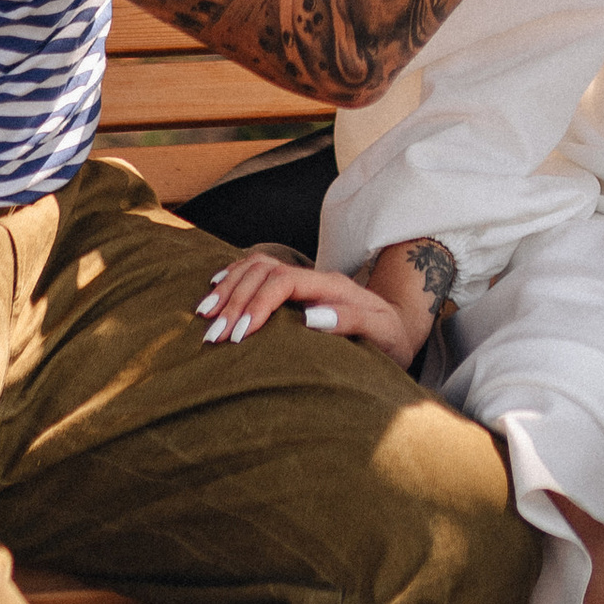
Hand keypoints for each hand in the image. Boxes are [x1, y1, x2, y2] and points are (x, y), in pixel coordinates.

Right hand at [194, 253, 425, 367]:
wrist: (399, 325)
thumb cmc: (390, 336)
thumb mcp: (381, 333)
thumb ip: (350, 320)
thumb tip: (310, 316)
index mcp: (331, 285)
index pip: (283, 282)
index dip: (258, 305)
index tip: (238, 336)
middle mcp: (313, 276)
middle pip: (263, 273)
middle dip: (234, 301)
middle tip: (212, 335)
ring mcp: (302, 279)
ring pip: (256, 267)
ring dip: (228, 288)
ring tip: (204, 314)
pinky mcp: (295, 287)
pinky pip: (258, 272)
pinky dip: (234, 278)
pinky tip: (215, 289)